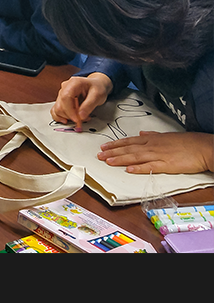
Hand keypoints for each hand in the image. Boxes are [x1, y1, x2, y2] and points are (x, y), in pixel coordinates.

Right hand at [50, 72, 112, 129]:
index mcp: (73, 83)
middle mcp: (64, 88)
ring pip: (57, 110)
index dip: (70, 110)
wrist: (96, 86)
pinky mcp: (61, 101)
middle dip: (71, 116)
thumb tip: (80, 116)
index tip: (77, 119)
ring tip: (81, 117)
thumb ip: (89, 105)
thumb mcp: (98, 95)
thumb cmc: (97, 88)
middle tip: (83, 118)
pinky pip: (55, 111)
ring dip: (68, 117)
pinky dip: (61, 118)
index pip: (65, 97)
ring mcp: (61, 95)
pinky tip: (68, 120)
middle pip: (60, 105)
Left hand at [97, 131, 213, 174]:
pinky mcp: (166, 165)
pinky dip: (139, 168)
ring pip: (135, 157)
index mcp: (152, 139)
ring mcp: (158, 155)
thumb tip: (142, 132)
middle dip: (112, 152)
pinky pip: (150, 167)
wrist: (203, 147)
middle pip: (128, 149)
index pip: (129, 141)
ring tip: (107, 161)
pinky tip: (129, 170)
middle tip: (98, 155)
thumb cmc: (187, 142)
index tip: (103, 146)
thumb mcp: (167, 135)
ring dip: (120, 159)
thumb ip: (153, 135)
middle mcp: (152, 146)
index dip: (115, 144)